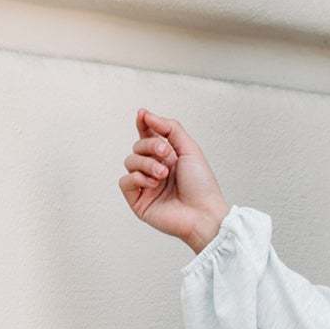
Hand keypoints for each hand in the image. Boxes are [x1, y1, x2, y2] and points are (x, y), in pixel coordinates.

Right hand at [118, 106, 230, 250]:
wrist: (204, 214)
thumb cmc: (202, 186)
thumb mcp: (189, 149)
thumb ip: (169, 128)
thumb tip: (146, 115)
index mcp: (168, 158)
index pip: (148, 136)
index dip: (143, 124)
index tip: (142, 114)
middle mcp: (156, 170)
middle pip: (138, 146)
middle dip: (150, 146)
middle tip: (166, 154)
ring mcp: (146, 186)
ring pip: (129, 162)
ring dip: (146, 163)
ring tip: (163, 174)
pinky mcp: (139, 201)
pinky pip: (125, 182)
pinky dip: (136, 178)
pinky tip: (152, 183)